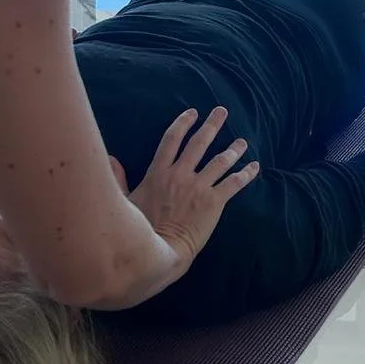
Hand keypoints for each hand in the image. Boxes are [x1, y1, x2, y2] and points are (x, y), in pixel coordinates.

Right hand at [127, 107, 258, 273]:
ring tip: (242, 142)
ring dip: (233, 150)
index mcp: (159, 172)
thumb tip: (110, 158)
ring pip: (220, 161)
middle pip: (200, 143)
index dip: (183, 123)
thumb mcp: (124, 201)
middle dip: (212, 125)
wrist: (161, 252)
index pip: (172, 138)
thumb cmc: (140, 230)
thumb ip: (118, 178)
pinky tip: (254, 167)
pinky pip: (233, 183)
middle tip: (222, 111)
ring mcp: (198, 187)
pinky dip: (245, 174)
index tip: (193, 113)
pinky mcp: (213, 202)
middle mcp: (180, 174)